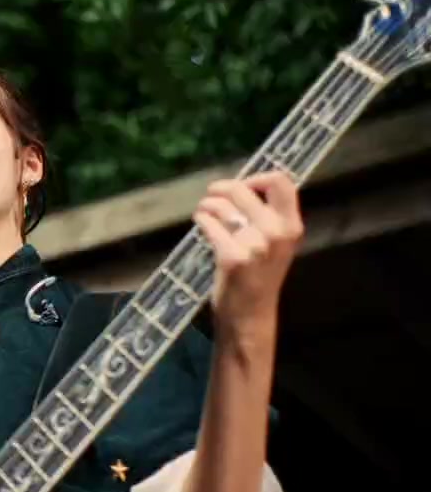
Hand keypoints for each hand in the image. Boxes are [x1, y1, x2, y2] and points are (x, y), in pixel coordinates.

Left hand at [193, 171, 303, 332]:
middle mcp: (277, 233)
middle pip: (242, 189)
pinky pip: (209, 223)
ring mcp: (255, 245)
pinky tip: (200, 223)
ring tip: (204, 211)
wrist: (250, 315)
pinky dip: (201, 219)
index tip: (243, 187)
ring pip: (221, 205)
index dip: (257, 177)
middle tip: (211, 195)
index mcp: (292, 226)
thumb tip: (243, 185)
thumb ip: (268, 216)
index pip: (281, 182)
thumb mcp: (276, 244)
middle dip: (220, 189)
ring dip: (207, 204)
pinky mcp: (232, 257)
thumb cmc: (259, 276)